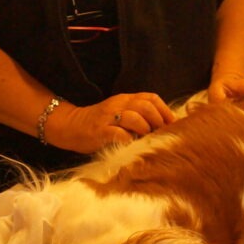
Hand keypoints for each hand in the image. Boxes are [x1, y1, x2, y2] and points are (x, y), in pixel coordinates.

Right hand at [49, 92, 176, 152]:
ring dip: (145, 130)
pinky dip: (129, 140)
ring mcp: (108, 118)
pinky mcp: (100, 131)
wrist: (71, 126)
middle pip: (145, 106)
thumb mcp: (120, 113)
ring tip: (145, 139)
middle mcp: (118, 105)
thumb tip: (163, 126)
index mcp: (125, 99)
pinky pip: (119, 134)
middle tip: (160, 134)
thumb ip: (138, 115)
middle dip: (158, 122)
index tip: (172, 125)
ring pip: (134, 118)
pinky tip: (132, 145)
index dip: (165, 111)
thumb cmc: (100, 124)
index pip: (151, 98)